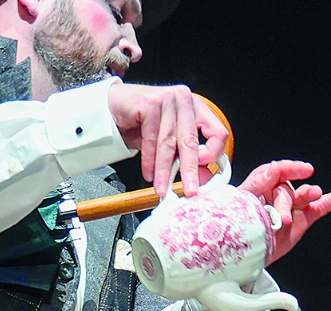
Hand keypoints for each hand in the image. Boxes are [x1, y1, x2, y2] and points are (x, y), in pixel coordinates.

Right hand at [105, 81, 229, 197]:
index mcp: (197, 108)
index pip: (218, 133)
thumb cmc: (142, 123)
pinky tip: (148, 173)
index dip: (213, 155)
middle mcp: (185, 101)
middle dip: (190, 170)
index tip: (204, 172)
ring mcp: (168, 99)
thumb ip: (185, 154)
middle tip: (190, 189)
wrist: (112, 107)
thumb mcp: (170, 140)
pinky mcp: (150, 103)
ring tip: (162, 187)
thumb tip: (200, 178)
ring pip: (169, 143)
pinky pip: (151, 139)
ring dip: (165, 170)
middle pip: (192, 141)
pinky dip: (149, 161)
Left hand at [237, 160, 330, 264]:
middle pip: (287, 188)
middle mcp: (277, 194)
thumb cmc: (237, 227)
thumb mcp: (242, 201)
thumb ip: (258, 183)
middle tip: (282, 219)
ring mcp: (291, 207)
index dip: (290, 169)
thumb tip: (275, 168)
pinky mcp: (302, 220)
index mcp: (259, 185)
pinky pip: (321, 207)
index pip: (276, 171)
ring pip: (304, 196)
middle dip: (285, 202)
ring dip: (309, 194)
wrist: (243, 256)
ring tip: (314, 194)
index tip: (304, 170)